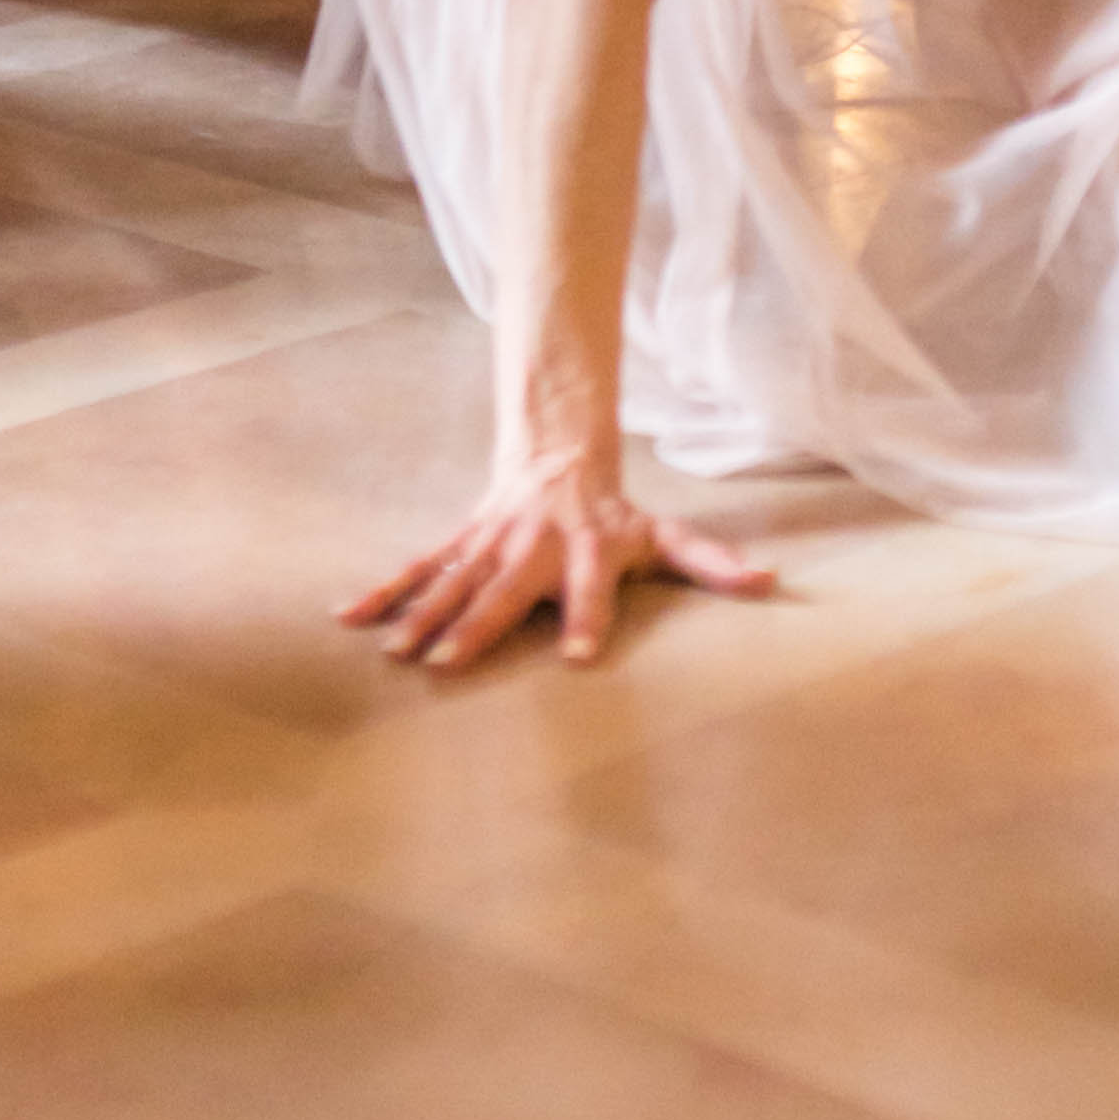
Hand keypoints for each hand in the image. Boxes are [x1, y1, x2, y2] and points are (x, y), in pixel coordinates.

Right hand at [338, 465, 776, 673]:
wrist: (557, 455)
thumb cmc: (613, 512)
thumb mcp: (663, 535)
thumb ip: (710, 562)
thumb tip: (770, 581)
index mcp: (586, 548)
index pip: (591, 585)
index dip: (588, 616)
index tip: (581, 657)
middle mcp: (533, 544)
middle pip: (506, 587)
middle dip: (478, 623)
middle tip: (450, 664)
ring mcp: (490, 541)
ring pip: (454, 578)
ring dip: (423, 613)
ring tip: (398, 652)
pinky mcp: (460, 541)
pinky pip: (420, 566)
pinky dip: (385, 590)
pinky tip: (348, 617)